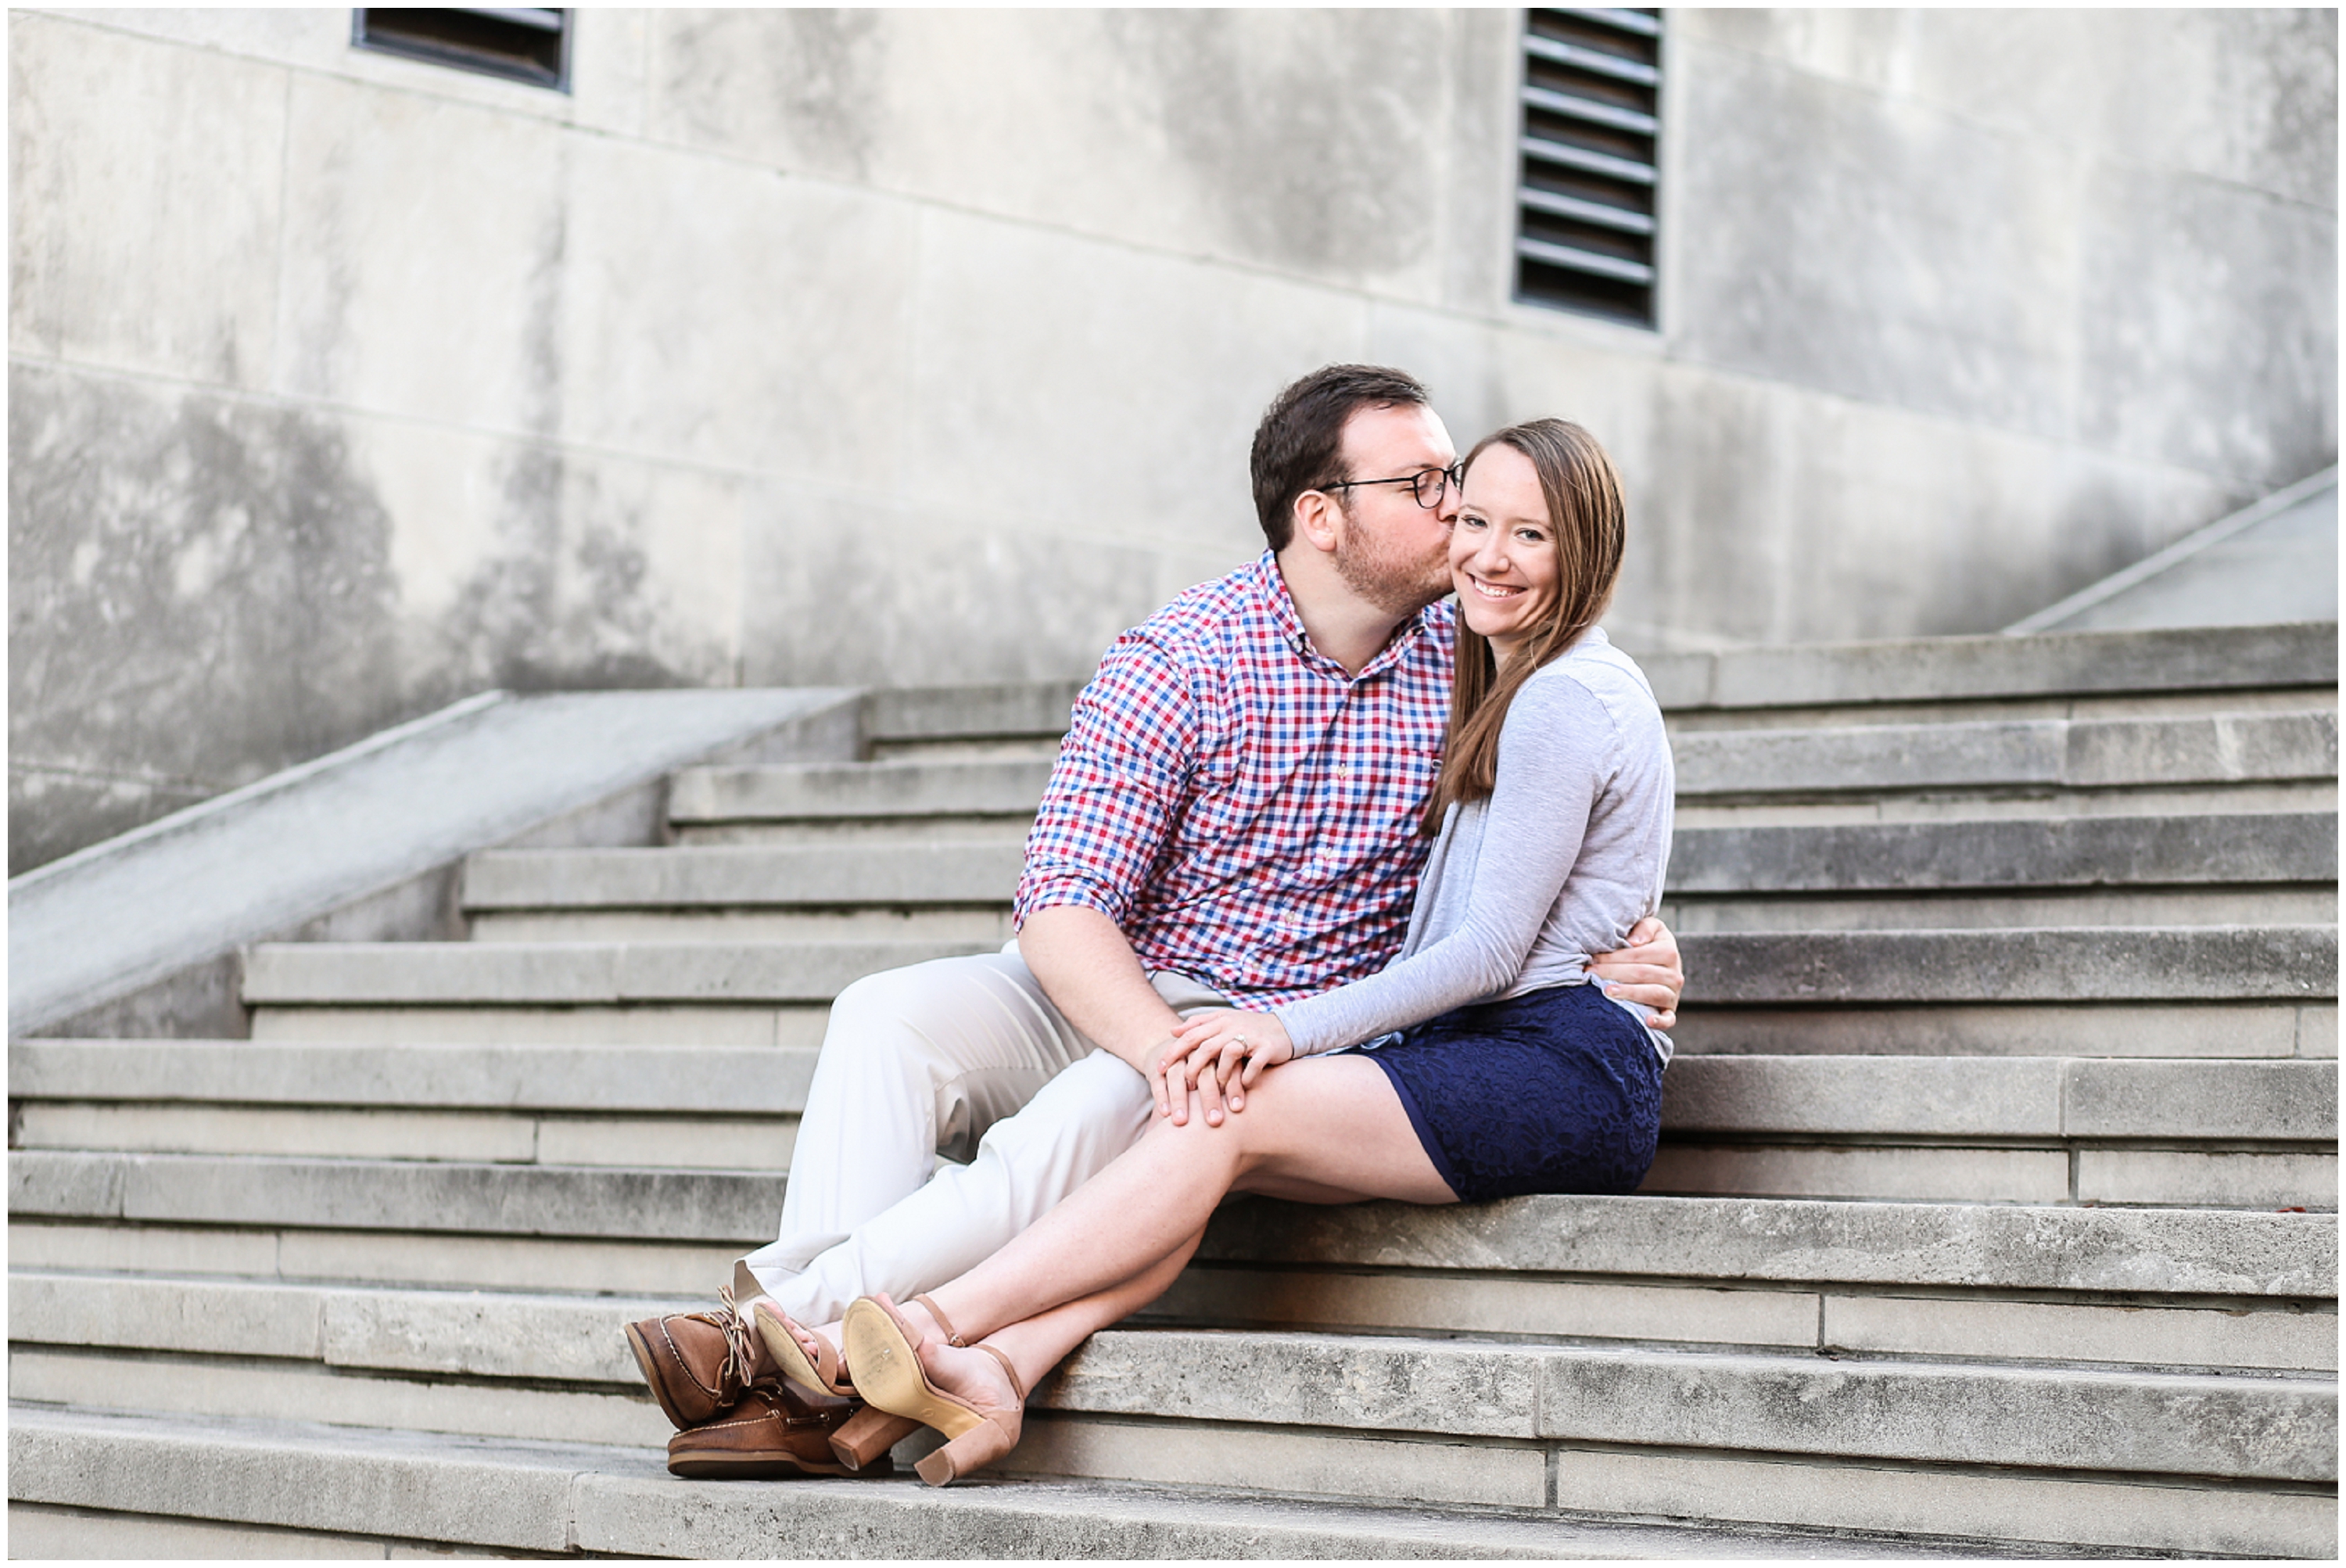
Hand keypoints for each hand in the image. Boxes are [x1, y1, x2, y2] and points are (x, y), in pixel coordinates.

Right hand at [1146, 1033, 1245, 1126]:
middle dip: (1209, 1098)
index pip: (1227, 1067)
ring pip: (1177, 1076)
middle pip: (1203, 1073)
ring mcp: (1176, 1059)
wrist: (1177, 1048)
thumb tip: (1259, 1107)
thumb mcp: (1225, 1068)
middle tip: (1215, 1121)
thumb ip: (1239, 1080)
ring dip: (1180, 1099)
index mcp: (1218, 1050)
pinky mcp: (1158, 1067)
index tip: (1238, 1109)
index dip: (1233, 1087)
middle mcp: (1196, 1052)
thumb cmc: (1210, 1068)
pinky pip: (1159, 1081)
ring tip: (1182, 1122)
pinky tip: (1165, 1114)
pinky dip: (1162, 1096)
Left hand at [1161, 1008, 1295, 1123]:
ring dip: (1220, 1075)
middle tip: (1186, 1086)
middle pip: (1206, 1047)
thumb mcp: (1224, 1021)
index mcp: (1220, 1021)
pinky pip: (1254, 1065)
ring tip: (1216, 1088)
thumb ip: (1199, 1024)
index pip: (1191, 1035)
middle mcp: (1234, 1026)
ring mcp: (1251, 1037)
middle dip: (1193, 1069)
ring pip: (1228, 1055)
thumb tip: (1172, 1030)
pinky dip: (1246, 1078)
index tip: (1159, 1068)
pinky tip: (1243, 1086)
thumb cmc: (1249, 1028)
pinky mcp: (1268, 1048)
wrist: (1287, 1028)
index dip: (1174, 1052)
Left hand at [1588, 914, 1682, 1028]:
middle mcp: (1675, 974)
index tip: (1593, 959)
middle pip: (1641, 973)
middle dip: (1612, 972)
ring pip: (1652, 993)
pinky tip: (1647, 1021)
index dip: (1614, 957)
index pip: (1638, 955)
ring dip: (1628, 993)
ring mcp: (1673, 994)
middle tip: (1590, 973)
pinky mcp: (1670, 1011)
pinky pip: (1668, 1019)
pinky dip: (1659, 1022)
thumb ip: (1644, 928)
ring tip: (1607, 991)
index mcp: (1669, 951)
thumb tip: (1634, 941)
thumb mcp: (1652, 928)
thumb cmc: (1650, 944)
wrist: (1664, 964)